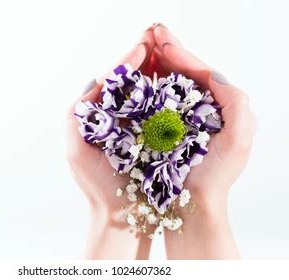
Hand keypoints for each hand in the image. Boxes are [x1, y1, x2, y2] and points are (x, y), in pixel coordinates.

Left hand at [65, 26, 156, 258]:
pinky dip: (167, 95)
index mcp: (98, 116)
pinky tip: (176, 80)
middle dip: (144, 59)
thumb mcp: (76, 148)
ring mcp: (137, 127)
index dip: (127, 61)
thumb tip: (95, 80)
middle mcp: (117, 118)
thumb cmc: (98, 185)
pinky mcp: (154, 138)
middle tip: (157, 37)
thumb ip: (77, 114)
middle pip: (131, 82)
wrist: (121, 214)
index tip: (142, 44)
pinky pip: (161, 111)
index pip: (113, 81)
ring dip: (157, 71)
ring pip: (147, 92)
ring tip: (168, 51)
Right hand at [146, 24, 256, 258]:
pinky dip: (145, 87)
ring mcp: (178, 119)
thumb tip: (213, 74)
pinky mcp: (161, 131)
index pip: (198, 72)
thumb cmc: (216, 176)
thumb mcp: (238, 138)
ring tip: (142, 46)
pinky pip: (153, 103)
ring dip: (154, 64)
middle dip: (165, 51)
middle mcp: (198, 109)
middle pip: (181, 73)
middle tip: (149, 32)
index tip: (161, 38)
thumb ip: (235, 102)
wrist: (193, 204)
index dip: (180, 53)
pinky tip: (136, 75)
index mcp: (218, 106)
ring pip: (165, 84)